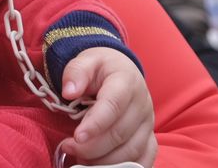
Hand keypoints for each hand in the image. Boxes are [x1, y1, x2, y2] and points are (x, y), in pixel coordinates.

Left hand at [60, 48, 155, 166]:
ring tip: (80, 158)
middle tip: (68, 146)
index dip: (95, 124)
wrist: (122, 72)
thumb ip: (76, 71)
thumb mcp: (86, 60)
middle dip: (92, 146)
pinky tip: (101, 166)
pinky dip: (124, 167)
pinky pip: (143, 159)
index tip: (77, 137)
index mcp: (126, 82)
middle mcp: (142, 104)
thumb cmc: (101, 68)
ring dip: (104, 160)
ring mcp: (148, 123)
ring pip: (131, 150)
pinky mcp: (150, 137)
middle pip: (120, 133)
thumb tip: (69, 91)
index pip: (113, 106)